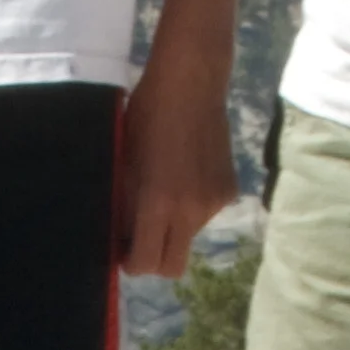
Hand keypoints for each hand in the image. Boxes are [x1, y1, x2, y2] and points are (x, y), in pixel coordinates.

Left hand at [116, 56, 238, 277]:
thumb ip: (123, 205)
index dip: (129, 263)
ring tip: (166, 187)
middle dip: (154, 259)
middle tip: (140, 235)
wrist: (191, 82)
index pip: (145, 263)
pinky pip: (205, 213)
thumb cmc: (145, 115)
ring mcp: (215, 201)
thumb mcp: (124, 162)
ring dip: (174, 226)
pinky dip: (193, 205)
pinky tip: (187, 173)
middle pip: (172, 267)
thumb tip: (120, 236)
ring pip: (188, 236)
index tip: (121, 249)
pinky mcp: (230, 188)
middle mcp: (191, 211)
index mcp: (158, 203)